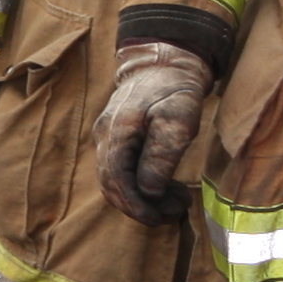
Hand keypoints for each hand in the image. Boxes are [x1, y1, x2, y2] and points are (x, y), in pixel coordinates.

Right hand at [92, 41, 213, 224]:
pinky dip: (140, 187)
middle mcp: (105, 137)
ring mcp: (107, 138)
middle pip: (111, 185)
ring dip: (141, 199)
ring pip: (115, 181)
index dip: (134, 205)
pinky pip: (120, 172)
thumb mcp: (177, 120)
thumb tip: (148, 192)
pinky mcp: (116, 140)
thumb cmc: (175, 90)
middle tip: (172, 211)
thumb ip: (161, 156)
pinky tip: (163, 188)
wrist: (165, 64)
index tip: (157, 218)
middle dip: (139, 206)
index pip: (116, 180)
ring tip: (173, 201)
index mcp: (116, 131)